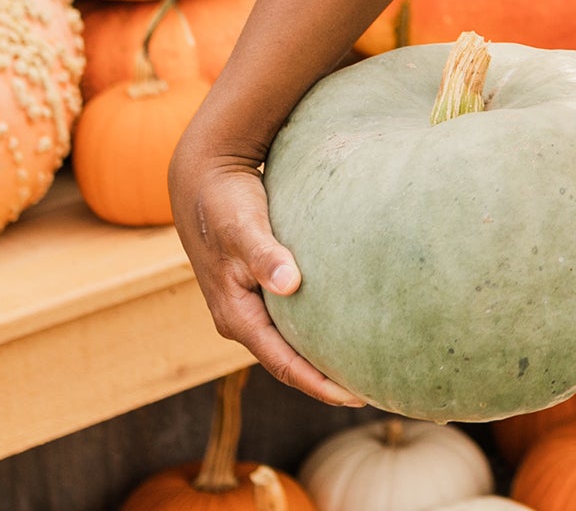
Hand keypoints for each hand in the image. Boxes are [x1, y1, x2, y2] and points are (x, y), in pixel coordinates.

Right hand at [170, 143, 363, 405]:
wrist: (203, 177)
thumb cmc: (225, 203)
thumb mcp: (243, 228)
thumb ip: (264, 255)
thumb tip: (290, 284)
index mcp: (236, 315)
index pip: (283, 363)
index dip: (318, 383)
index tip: (354, 398)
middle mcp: (241, 318)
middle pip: (288, 361)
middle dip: (324, 379)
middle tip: (372, 388)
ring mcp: (248, 303)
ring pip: (289, 340)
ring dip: (320, 355)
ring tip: (362, 364)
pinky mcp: (258, 285)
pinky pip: (291, 317)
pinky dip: (314, 327)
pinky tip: (342, 322)